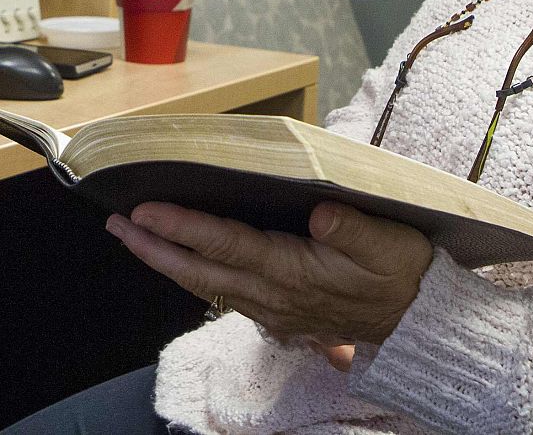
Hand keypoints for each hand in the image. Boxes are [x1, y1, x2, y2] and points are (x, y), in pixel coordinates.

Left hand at [106, 201, 432, 350]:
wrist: (417, 321)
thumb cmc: (401, 273)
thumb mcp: (388, 245)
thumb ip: (353, 228)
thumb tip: (321, 212)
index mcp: (293, 271)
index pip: (225, 245)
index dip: (182, 228)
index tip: (145, 211)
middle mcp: (272, 295)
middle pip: (199, 271)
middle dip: (153, 248)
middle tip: (115, 223)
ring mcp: (271, 308)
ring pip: (205, 284)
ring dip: (165, 260)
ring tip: (133, 234)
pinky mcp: (275, 311)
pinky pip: (222, 292)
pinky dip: (192, 272)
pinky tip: (177, 258)